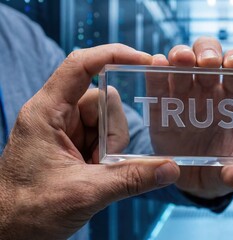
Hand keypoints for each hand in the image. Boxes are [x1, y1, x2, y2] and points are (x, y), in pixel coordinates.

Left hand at [0, 44, 179, 238]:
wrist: (7, 231)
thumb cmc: (28, 210)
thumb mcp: (85, 193)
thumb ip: (131, 178)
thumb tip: (171, 168)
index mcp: (47, 112)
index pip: (81, 65)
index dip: (113, 55)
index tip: (144, 61)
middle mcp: (55, 114)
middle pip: (102, 98)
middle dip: (113, 131)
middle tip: (103, 161)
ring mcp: (64, 129)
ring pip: (106, 119)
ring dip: (111, 146)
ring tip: (96, 171)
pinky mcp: (71, 144)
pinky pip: (102, 136)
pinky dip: (108, 154)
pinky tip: (96, 173)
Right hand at [147, 37, 232, 198]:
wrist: (192, 178)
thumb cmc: (218, 168)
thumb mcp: (231, 174)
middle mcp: (208, 91)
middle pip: (209, 55)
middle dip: (208, 52)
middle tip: (206, 63)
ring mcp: (183, 95)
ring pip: (182, 60)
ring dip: (181, 54)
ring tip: (180, 60)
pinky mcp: (159, 105)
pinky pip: (156, 82)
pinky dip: (155, 70)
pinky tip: (155, 64)